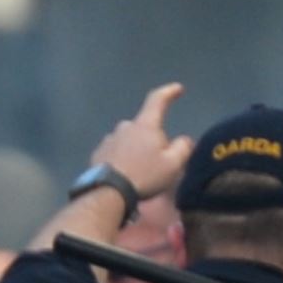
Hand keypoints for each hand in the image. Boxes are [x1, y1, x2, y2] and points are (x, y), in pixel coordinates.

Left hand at [88, 82, 193, 207]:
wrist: (107, 193)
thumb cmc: (144, 175)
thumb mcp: (173, 164)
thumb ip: (183, 147)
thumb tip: (184, 140)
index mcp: (145, 125)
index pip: (157, 100)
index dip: (169, 92)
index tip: (178, 89)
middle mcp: (125, 127)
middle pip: (143, 126)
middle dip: (152, 137)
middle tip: (157, 159)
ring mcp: (108, 139)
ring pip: (128, 139)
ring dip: (135, 148)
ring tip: (140, 170)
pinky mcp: (97, 153)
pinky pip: (115, 150)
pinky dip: (122, 157)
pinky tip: (125, 173)